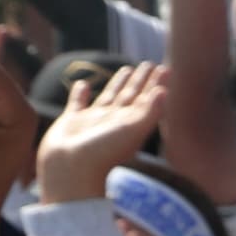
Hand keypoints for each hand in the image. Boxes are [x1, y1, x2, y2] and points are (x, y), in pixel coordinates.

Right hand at [34, 59, 167, 203]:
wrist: (70, 171)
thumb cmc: (103, 154)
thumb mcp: (132, 132)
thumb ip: (150, 112)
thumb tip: (165, 91)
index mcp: (130, 123)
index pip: (146, 98)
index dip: (155, 84)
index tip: (164, 68)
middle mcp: (113, 121)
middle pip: (130, 96)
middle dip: (140, 81)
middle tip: (148, 64)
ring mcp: (92, 122)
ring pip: (108, 97)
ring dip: (117, 83)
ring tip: (126, 69)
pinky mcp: (71, 122)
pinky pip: (77, 103)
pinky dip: (80, 93)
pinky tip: (83, 83)